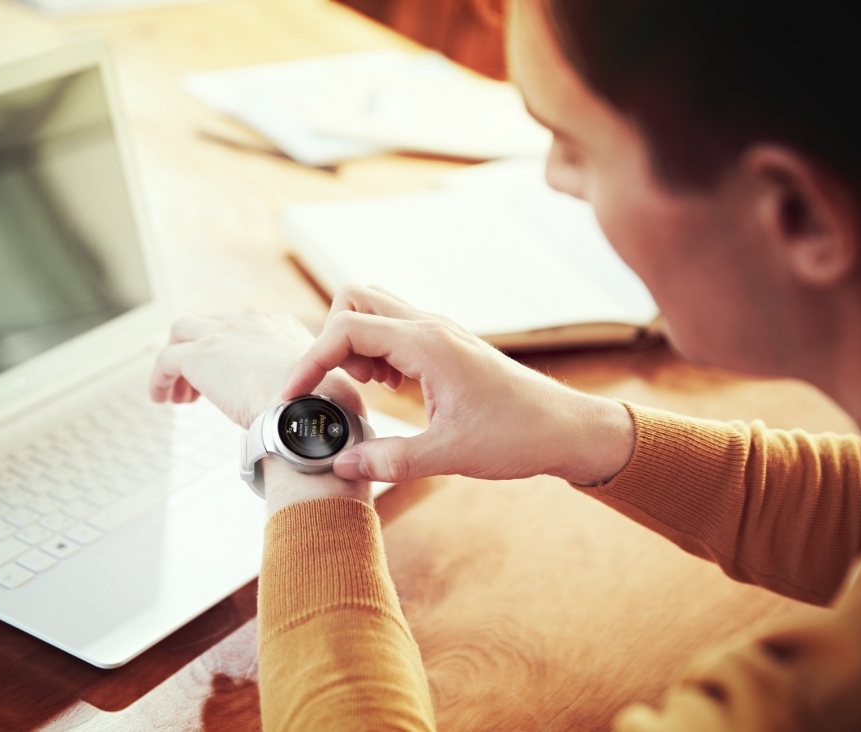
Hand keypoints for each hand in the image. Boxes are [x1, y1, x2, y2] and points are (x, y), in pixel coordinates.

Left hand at [150, 311, 368, 513]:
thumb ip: (316, 397)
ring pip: (182, 333)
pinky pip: (166, 360)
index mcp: (282, 328)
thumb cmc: (326, 412)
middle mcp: (252, 322)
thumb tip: (318, 421)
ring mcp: (224, 334)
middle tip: (197, 385)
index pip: (246, 327)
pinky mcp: (201, 355)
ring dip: (176, 362)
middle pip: (211, 324)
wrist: (309, 412)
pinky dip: (160, 378)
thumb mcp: (329, 394)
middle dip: (200, 350)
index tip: (231, 377)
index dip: (233, 351)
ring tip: (177, 394)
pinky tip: (161, 398)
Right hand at [284, 285, 634, 484]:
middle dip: (328, 339)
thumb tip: (341, 465)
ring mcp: (437, 332)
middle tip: (336, 385)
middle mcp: (429, 327)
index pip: (346, 329)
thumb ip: (389, 461)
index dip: (310, 361)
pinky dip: (375, 350)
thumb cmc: (518, 436)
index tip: (294, 396)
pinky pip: (393, 328)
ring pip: (373, 309)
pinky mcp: (443, 346)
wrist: (566, 429)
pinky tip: (389, 387)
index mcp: (427, 344)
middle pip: (353, 300)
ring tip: (365, 388)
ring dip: (352, 342)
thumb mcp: (449, 455)